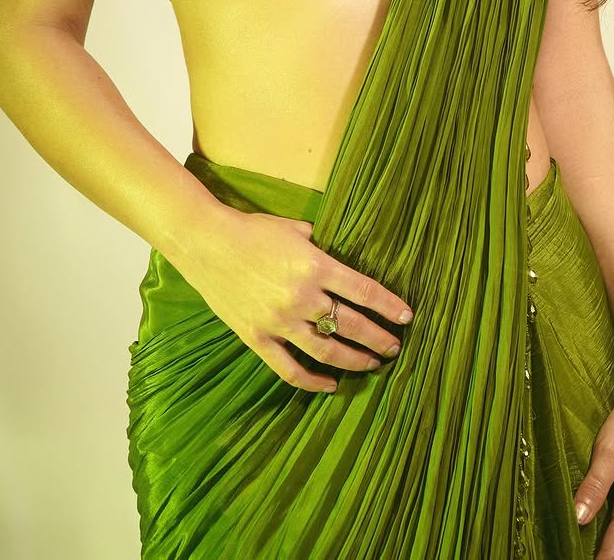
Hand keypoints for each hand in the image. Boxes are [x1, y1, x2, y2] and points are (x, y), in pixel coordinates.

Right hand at [177, 202, 412, 392]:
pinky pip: (289, 369)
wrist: (206, 243)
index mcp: (316, 266)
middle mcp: (302, 297)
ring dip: (354, 360)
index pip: (364, 291)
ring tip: (372, 363)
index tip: (406, 317)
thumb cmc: (253, 231)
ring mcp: (279, 322)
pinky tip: (331, 385)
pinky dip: (312, 382)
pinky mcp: (258, 338)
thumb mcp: (296, 229)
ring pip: (327, 352)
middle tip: (395, 346)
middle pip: (351, 325)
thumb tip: (346, 256)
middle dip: (378, 338)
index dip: (389, 306)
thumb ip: (324, 245)